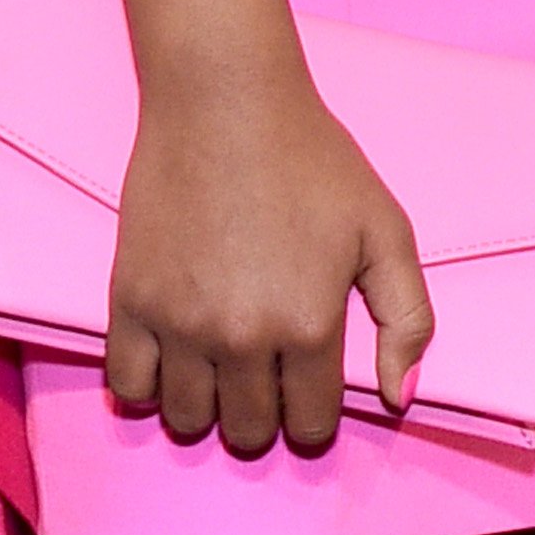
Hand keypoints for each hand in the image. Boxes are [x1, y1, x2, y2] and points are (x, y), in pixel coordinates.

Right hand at [105, 55, 434, 457]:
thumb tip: (398, 397)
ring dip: (207, 409)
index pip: (310, 426)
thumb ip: (407, 319)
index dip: (313, 417)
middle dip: (263, 418)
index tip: (307, 390)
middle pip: (248, 433)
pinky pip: (127, 386)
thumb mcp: (385, 231)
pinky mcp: (130, 300)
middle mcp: (243, 336)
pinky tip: (170, 362)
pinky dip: (147, 389)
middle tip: (264, 379)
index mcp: (311, 325)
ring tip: (219, 372)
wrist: (225, 102)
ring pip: (188, 419)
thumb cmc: (312, 160)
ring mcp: (179, 322)